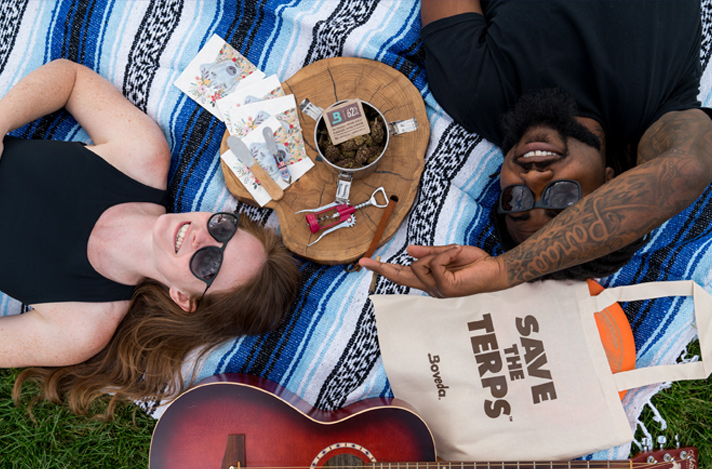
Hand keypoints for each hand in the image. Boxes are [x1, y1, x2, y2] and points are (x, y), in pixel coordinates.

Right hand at [358, 244, 508, 296]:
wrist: (496, 270)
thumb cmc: (476, 263)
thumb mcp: (449, 253)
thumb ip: (430, 253)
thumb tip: (408, 251)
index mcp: (431, 280)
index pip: (403, 274)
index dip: (384, 268)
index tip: (366, 263)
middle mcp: (431, 287)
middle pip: (401, 276)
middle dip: (382, 267)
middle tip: (364, 261)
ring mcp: (438, 290)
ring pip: (421, 265)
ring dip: (438, 253)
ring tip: (455, 253)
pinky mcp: (446, 287)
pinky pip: (436, 263)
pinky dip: (446, 254)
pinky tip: (458, 253)